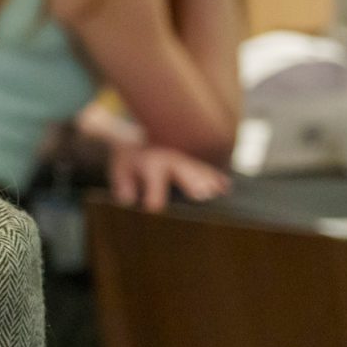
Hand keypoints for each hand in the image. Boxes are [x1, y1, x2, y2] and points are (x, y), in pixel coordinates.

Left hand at [108, 139, 229, 211]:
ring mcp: (183, 158)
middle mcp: (169, 158)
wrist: (136, 139)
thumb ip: (124, 184)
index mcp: (150, 162)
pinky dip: (215, 177)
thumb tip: (127, 200)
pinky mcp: (191, 161)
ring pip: (198, 169)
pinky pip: (205, 168)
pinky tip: (225, 187)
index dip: (154, 193)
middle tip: (202, 194)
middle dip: (192, 181)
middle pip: (183, 171)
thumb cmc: (129, 161)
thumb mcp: (121, 171)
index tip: (155, 208)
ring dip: (208, 180)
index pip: (153, 178)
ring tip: (218, 191)